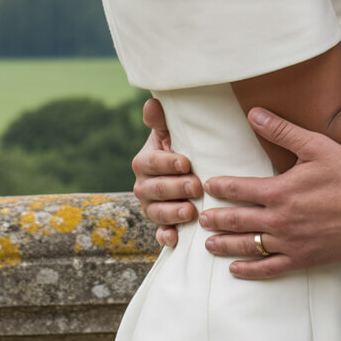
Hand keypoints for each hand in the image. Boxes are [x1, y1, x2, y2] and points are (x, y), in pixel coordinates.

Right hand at [133, 97, 202, 247]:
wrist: (189, 174)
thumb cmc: (183, 148)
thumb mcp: (174, 133)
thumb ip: (163, 121)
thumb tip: (153, 102)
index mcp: (145, 161)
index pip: (151, 162)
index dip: (167, 163)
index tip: (186, 162)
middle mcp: (144, 185)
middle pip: (154, 189)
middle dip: (175, 188)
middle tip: (196, 187)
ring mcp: (151, 206)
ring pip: (156, 212)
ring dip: (171, 213)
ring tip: (190, 213)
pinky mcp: (161, 224)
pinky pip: (159, 233)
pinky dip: (165, 237)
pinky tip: (175, 238)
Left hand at [200, 110, 340, 279]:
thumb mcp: (317, 145)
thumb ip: (282, 131)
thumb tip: (254, 114)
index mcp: (281, 191)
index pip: (239, 189)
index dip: (220, 187)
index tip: (209, 186)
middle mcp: (281, 219)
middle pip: (237, 220)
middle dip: (215, 218)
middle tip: (200, 218)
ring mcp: (291, 242)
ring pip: (249, 246)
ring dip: (225, 245)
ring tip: (208, 244)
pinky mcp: (304, 258)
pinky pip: (270, 268)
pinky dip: (250, 270)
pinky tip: (236, 269)